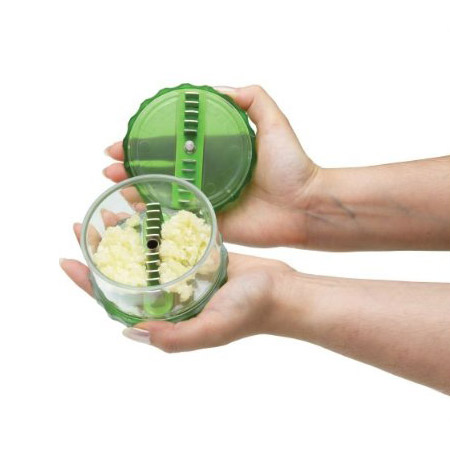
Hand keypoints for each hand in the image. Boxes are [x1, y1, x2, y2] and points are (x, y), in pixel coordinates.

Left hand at [60, 222, 294, 351]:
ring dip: (125, 235)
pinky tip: (144, 211)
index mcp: (168, 315)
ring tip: (108, 214)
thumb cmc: (252, 312)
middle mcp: (172, 295)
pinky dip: (155, 227)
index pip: (117, 299)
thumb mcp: (212, 329)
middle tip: (82, 226)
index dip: (89, 283)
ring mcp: (185, 274)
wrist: (283, 292)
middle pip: (126, 272)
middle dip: (101, 252)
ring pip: (147, 253)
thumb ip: (174, 337)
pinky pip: (171, 241)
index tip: (67, 260)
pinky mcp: (200, 256)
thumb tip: (129, 331)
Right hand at [104, 85, 318, 246]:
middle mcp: (207, 176)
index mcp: (216, 154)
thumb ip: (252, 99)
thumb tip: (218, 89)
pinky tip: (132, 206)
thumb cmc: (293, 165)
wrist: (305, 205)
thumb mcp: (273, 122)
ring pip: (163, 192)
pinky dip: (152, 213)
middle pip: (161, 169)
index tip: (125, 137)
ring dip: (134, 187)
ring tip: (113, 180)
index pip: (174, 145)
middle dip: (131, 165)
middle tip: (111, 162)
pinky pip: (177, 218)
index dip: (147, 141)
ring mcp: (206, 200)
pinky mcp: (209, 223)